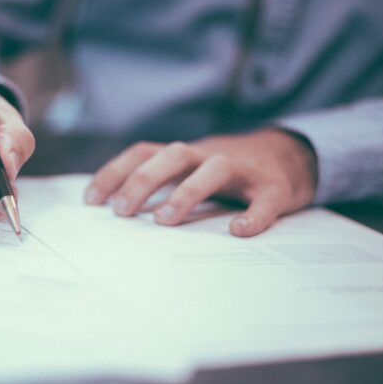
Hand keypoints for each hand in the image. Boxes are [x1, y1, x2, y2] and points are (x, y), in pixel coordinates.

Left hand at [85, 129, 317, 236]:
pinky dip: (253, 215)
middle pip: (173, 155)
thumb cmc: (229, 171)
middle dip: (144, 180)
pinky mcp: (275, 188)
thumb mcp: (192, 170)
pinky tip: (239, 231)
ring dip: (187, 192)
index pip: (144, 152)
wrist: (291, 155)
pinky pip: (264, 200)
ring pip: (214, 169)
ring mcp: (244, 170)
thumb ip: (163, 184)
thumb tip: (117, 211)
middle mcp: (210, 155)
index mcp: (187, 155)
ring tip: (165, 220)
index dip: (116, 172)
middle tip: (121, 211)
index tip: (91, 200)